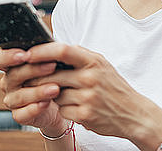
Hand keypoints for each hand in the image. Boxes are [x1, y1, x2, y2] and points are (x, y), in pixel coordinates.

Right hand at [0, 48, 68, 135]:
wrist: (62, 101)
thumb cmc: (54, 75)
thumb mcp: (50, 60)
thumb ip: (44, 50)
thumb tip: (49, 39)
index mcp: (11, 65)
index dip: (7, 57)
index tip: (24, 54)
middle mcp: (8, 82)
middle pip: (13, 75)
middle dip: (34, 70)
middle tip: (52, 66)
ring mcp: (12, 100)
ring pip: (19, 96)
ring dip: (38, 91)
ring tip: (55, 88)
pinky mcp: (19, 115)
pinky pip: (22, 114)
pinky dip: (35, 108)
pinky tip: (46, 103)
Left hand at [25, 42, 161, 146]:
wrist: (134, 113)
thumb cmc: (113, 87)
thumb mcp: (102, 64)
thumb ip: (80, 55)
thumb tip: (55, 46)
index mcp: (93, 61)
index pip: (62, 50)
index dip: (42, 51)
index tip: (28, 53)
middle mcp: (90, 77)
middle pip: (52, 74)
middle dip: (38, 77)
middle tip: (31, 78)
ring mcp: (88, 97)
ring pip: (55, 94)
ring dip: (54, 96)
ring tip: (69, 95)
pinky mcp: (85, 115)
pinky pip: (62, 110)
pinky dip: (65, 109)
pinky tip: (77, 107)